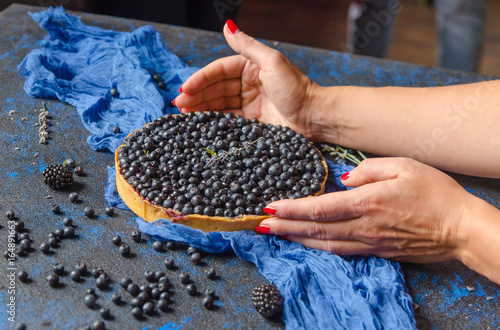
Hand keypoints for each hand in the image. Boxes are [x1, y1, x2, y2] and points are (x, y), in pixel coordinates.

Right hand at [174, 21, 322, 140]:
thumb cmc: (296, 87)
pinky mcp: (251, 121)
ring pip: (219, 104)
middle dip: (196, 95)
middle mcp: (247, 83)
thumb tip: (226, 25)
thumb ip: (247, 46)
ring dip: (200, 107)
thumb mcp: (272, 62)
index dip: (200, 79)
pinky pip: (228, 120)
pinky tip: (199, 123)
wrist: (314, 116)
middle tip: (178, 104)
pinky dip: (213, 121)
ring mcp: (249, 103)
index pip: (219, 70)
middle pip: (216, 88)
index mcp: (250, 66)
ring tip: (183, 113)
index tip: (185, 88)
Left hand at [258, 157, 473, 263]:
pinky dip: (318, 248)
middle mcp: (364, 226)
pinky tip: (305, 245)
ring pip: (325, 244)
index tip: (270, 207)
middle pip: (316, 229)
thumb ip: (369, 169)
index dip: (292, 208)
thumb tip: (343, 179)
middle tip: (259, 226)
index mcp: (368, 202)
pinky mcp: (377, 251)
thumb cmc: (435, 192)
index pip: (320, 207)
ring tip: (274, 236)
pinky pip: (341, 251)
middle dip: (284, 227)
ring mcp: (370, 242)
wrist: (461, 228)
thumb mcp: (403, 166)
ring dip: (296, 240)